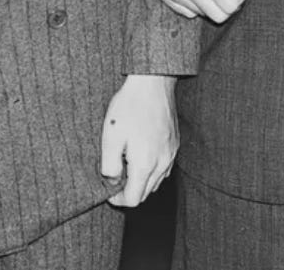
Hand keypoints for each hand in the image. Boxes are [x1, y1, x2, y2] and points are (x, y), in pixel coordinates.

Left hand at [99, 74, 177, 207]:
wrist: (153, 83)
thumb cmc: (130, 107)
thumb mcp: (110, 137)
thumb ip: (109, 166)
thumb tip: (112, 181)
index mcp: (146, 164)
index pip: (133, 199)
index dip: (117, 200)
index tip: (108, 190)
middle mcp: (163, 162)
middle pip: (146, 193)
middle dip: (129, 191)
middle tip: (115, 176)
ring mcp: (171, 153)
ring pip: (156, 182)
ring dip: (141, 181)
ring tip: (126, 163)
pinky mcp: (175, 144)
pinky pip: (164, 168)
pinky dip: (152, 170)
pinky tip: (140, 155)